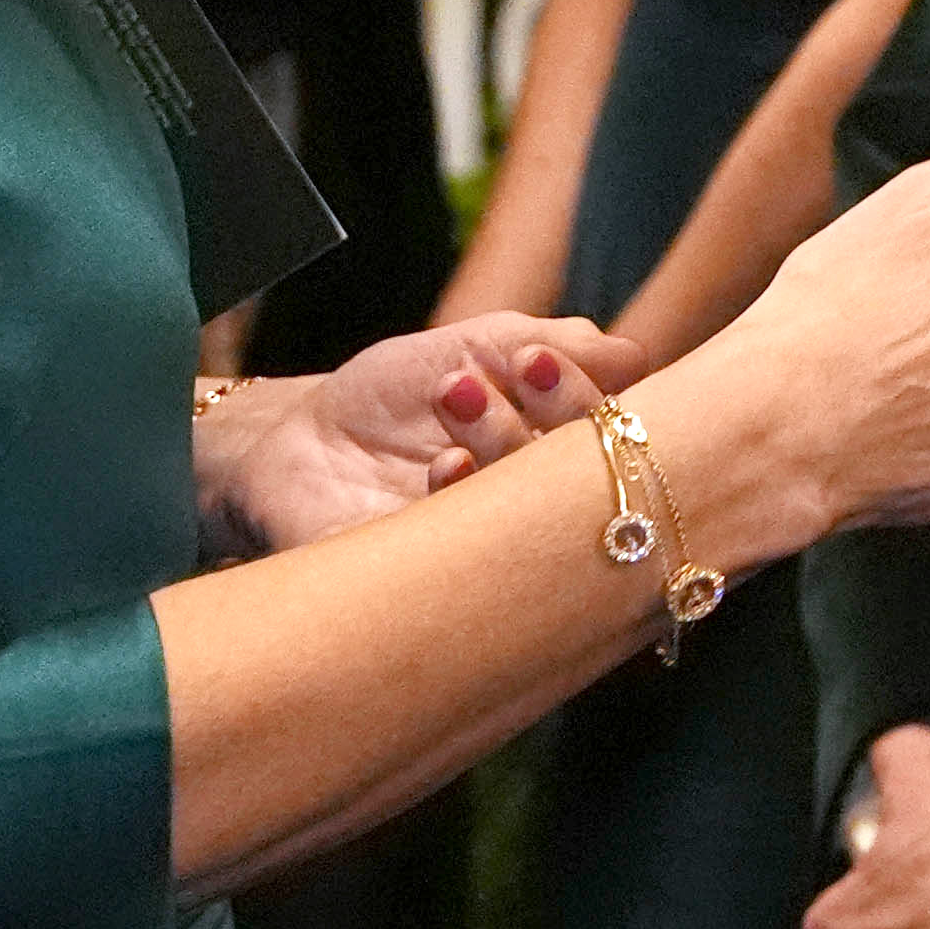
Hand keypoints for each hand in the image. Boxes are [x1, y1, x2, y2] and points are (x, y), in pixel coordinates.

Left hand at [200, 316, 610, 554]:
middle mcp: (537, 511)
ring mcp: (492, 552)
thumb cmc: (393, 395)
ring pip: (538, 516)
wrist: (296, 441)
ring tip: (454, 393)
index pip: (614, 441)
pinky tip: (441, 463)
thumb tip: (634, 357)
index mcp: (556, 457)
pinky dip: (464, 497)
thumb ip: (552, 343)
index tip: (537, 357)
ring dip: (506, 440)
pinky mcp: (436, 585)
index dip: (588, 398)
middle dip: (560, 412)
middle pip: (592, 480)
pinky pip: (474, 561)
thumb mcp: (472, 346)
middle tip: (519, 367)